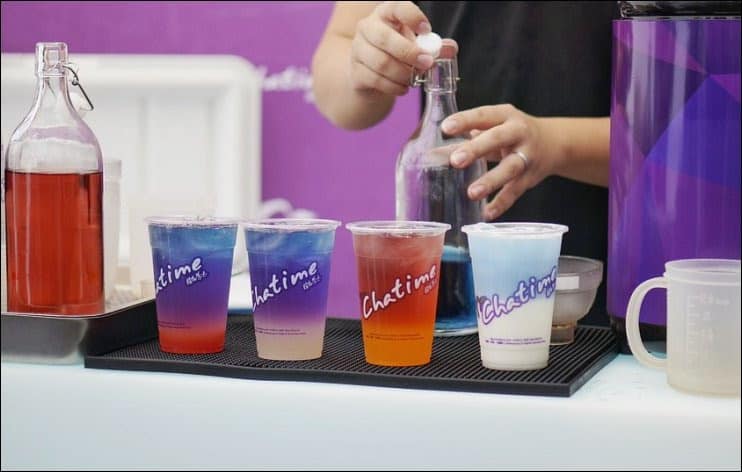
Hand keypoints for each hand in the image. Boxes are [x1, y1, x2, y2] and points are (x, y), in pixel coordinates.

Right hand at [350, 1, 434, 96]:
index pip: (397, 7)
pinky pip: (376, 80)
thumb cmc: (397, 53)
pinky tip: (403, 88)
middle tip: (426, 63)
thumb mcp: (416, 45)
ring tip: (414, 79)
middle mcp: (368, 27)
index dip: (412, 17)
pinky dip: (394, 87)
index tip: (426, 30)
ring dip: (403, 74)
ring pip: (381, 62)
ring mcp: (358, 49)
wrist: (370, 73)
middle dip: (409, 53)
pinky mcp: (355, 71)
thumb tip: (451, 48)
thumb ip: (434, 45)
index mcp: (386, 14)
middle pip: (385, 38)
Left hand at [441, 104, 559, 220]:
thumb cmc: (511, 133)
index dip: (465, 121)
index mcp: (505, 116)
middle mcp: (519, 133)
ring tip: (471, 193)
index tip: (446, 128)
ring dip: (491, 181)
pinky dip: (501, 204)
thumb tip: (433, 153)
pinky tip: (486, 213)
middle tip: (455, 161)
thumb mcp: (493, 127)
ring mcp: (527, 156)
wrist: (554, 143)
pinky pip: (515, 191)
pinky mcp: (530, 177)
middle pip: (497, 139)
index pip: (483, 115)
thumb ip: (466, 138)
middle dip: (476, 149)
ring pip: (510, 168)